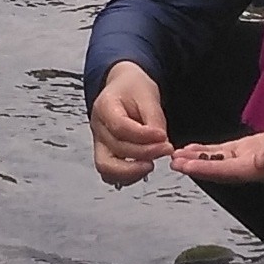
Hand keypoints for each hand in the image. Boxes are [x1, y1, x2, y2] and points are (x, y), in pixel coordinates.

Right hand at [88, 66, 170, 184]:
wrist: (123, 87)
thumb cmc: (133, 89)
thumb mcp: (147, 94)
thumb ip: (154, 119)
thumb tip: (161, 143)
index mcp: (104, 106)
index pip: (120, 127)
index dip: (143, 136)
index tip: (163, 137)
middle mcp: (97, 128)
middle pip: (117, 148)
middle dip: (145, 153)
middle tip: (166, 150)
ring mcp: (99, 144)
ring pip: (107, 168)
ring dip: (133, 171)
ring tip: (153, 163)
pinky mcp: (106, 155)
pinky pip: (111, 174)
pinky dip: (128, 176)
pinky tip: (145, 167)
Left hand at [168, 124, 263, 185]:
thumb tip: (259, 161)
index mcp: (257, 169)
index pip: (226, 171)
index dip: (206, 168)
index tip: (187, 166)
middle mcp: (248, 167)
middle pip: (216, 169)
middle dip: (194, 166)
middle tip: (171, 162)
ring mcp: (247, 159)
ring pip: (217, 160)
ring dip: (197, 159)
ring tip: (176, 155)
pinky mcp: (250, 149)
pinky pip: (224, 151)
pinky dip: (208, 150)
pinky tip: (193, 148)